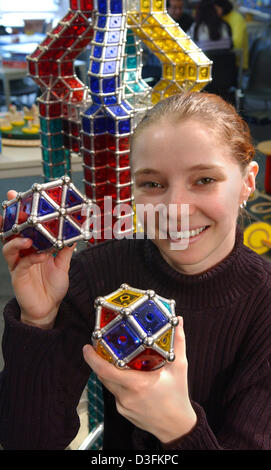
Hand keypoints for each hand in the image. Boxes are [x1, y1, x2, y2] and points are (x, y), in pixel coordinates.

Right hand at [1, 190, 75, 328]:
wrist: (49, 308)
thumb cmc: (52, 286)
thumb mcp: (63, 264)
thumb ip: (66, 249)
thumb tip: (74, 234)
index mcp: (31, 247)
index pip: (23, 226)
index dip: (19, 211)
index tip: (18, 195)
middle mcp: (22, 253)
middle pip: (11, 232)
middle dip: (10, 219)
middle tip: (13, 207)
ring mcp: (18, 264)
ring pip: (9, 247)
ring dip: (17, 239)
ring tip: (26, 237)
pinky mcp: (18, 276)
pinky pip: (22, 264)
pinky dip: (31, 257)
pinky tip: (39, 255)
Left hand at [83, 318, 196, 443]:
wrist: (177, 426)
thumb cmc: (177, 396)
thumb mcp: (179, 367)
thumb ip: (178, 342)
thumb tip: (178, 321)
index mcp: (138, 384)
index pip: (106, 370)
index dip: (92, 358)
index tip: (87, 347)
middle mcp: (127, 396)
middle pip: (103, 375)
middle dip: (98, 360)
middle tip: (98, 346)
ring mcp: (123, 405)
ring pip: (108, 384)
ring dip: (108, 371)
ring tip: (112, 358)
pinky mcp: (123, 411)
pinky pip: (115, 392)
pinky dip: (117, 382)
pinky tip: (126, 376)